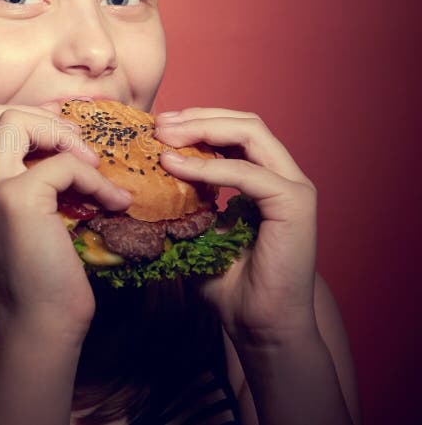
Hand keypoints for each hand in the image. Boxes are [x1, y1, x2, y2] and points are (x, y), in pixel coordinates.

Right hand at [0, 103, 132, 340]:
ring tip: (91, 165)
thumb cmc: (39, 278)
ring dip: (63, 135)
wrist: (38, 326)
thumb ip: (22, 181)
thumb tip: (60, 140)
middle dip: (41, 118)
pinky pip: (62, 164)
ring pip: (16, 120)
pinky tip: (112, 201)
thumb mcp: (18, 222)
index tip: (62, 141)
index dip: (27, 121)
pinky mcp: (15, 200)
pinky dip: (94, 178)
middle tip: (75, 146)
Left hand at [154, 107, 317, 346]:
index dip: (197, 122)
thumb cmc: (227, 282)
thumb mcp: (197, 229)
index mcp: (264, 177)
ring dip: (204, 129)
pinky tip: (177, 168)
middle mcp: (283, 175)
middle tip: (159, 125)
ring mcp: (293, 188)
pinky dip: (210, 167)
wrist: (257, 324)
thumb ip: (184, 199)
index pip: (234, 131)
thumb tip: (145, 175)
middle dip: (198, 117)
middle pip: (245, 122)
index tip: (159, 127)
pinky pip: (249, 173)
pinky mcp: (295, 205)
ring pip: (251, 133)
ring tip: (165, 136)